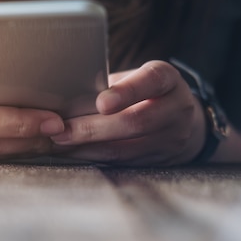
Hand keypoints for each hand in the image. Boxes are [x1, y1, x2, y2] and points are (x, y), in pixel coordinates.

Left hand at [50, 60, 205, 165]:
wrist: (181, 119)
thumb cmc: (144, 91)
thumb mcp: (136, 77)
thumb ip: (110, 83)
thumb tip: (64, 95)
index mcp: (167, 79)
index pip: (151, 81)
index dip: (127, 92)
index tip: (101, 103)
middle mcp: (176, 109)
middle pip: (136, 122)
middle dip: (94, 128)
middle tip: (62, 130)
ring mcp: (171, 139)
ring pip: (126, 149)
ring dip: (88, 147)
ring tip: (59, 143)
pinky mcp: (159, 161)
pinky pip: (122, 163)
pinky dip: (93, 158)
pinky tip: (71, 153)